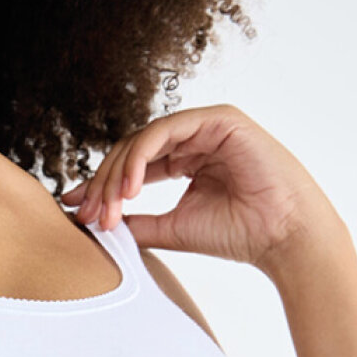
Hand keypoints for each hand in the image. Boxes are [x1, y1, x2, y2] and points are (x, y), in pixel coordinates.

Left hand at [60, 104, 335, 271]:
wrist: (279, 236)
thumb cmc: (237, 235)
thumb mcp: (170, 228)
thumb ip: (135, 223)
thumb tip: (96, 225)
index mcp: (184, 161)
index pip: (132, 167)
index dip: (100, 188)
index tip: (76, 212)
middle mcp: (192, 140)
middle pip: (130, 152)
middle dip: (103, 184)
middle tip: (88, 215)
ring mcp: (204, 127)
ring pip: (141, 141)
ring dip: (117, 176)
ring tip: (108, 209)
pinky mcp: (217, 119)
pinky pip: (163, 131)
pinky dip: (140, 158)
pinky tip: (130, 189)